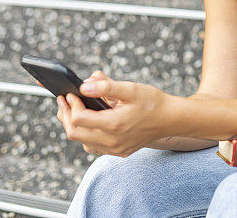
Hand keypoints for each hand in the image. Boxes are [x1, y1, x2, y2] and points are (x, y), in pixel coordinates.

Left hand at [56, 71, 171, 156]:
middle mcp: (112, 141)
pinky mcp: (119, 151)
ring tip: (74, 110)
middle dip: (66, 115)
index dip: (71, 104)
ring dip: (74, 126)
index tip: (70, 93)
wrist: (171, 119)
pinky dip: (86, 135)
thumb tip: (84, 85)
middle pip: (75, 133)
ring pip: (82, 141)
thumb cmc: (153, 102)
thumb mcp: (130, 89)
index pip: (79, 118)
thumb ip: (106, 87)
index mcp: (114, 124)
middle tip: (64, 101)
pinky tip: (89, 123)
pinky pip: (94, 147)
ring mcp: (115, 149)